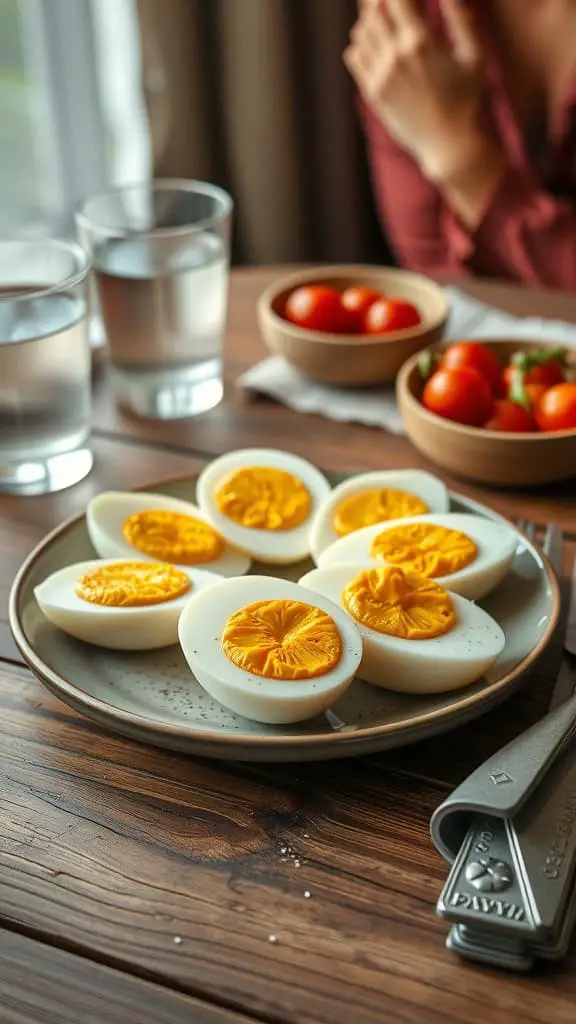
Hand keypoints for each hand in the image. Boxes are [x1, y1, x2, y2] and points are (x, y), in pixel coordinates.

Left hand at [344, 0, 485, 181]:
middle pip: (373, 11)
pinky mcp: (373, 93)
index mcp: (420, 43)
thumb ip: (461, 20)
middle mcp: (395, 57)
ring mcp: (381, 76)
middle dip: (379, 1)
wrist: (449, 147)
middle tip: (389, 1)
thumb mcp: (473, 56)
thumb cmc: (467, 101)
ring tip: (383, 18)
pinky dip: (360, 43)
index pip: (395, 0)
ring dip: (370, 20)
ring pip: (361, 31)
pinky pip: (354, 56)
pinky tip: (375, 44)